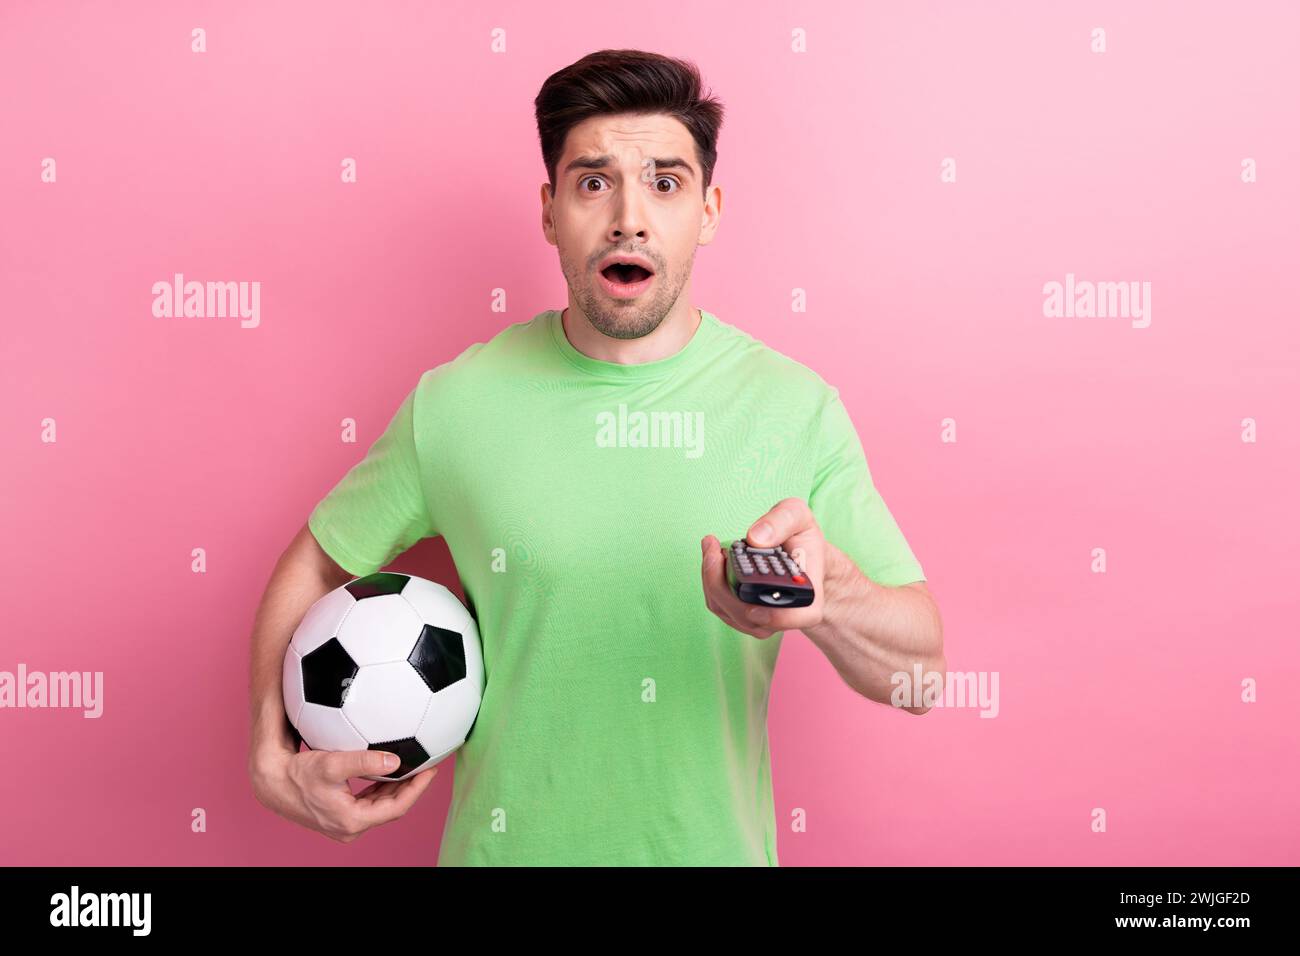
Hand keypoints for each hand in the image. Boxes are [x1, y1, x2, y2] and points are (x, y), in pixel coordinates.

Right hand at [250, 743, 436, 843]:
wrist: (273, 782)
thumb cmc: (299, 773)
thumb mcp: (332, 764)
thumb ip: (364, 762)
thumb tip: (395, 761)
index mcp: (352, 821)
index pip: (397, 807)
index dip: (417, 788)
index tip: (431, 769)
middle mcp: (350, 828)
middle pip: (392, 808)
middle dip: (412, 788)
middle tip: (428, 765)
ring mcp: (345, 823)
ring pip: (381, 806)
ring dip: (397, 789)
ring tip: (415, 767)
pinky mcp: (340, 815)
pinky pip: (369, 803)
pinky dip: (382, 789)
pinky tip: (390, 771)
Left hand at [700, 497, 827, 638]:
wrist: (801, 555)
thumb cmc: (801, 538)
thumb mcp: (798, 516)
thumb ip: (782, 521)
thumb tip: (756, 538)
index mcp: (808, 595)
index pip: (797, 617)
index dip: (774, 616)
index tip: (749, 594)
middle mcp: (786, 616)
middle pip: (747, 615)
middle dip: (721, 582)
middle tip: (713, 548)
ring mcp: (762, 621)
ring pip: (727, 611)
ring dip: (712, 580)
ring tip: (712, 548)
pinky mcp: (742, 617)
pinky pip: (719, 606)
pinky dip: (711, 583)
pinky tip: (713, 560)